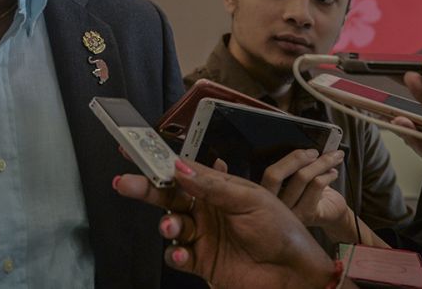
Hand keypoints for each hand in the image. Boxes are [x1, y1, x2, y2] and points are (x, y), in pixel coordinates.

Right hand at [114, 159, 336, 288]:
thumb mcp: (250, 199)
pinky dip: (176, 255)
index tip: (132, 149)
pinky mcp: (202, 263)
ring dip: (167, 225)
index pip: (182, 170)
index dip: (157, 160)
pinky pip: (178, 256)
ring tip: (173, 227)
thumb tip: (179, 167)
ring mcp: (202, 236)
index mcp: (217, 188)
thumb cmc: (281, 229)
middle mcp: (205, 210)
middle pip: (167, 196)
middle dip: (145, 188)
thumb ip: (212, 186)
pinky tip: (184, 254)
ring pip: (170, 226)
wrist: (295, 272)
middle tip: (126, 184)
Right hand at [258, 148, 344, 229]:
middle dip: (297, 158)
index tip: (306, 150)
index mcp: (269, 193)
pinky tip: (333, 173)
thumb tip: (306, 148)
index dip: (287, 159)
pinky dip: (327, 175)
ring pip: (301, 177)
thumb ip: (294, 166)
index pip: (270, 174)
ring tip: (332, 159)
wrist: (331, 214)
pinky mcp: (306, 214)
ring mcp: (289, 211)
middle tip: (315, 152)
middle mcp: (274, 206)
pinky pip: (316, 185)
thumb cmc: (313, 194)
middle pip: (278, 175)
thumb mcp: (299, 178)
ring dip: (320, 163)